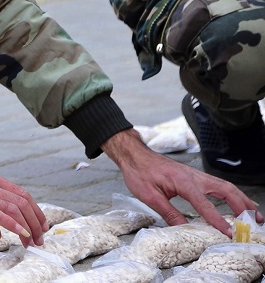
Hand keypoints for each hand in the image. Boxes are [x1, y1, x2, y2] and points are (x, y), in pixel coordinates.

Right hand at [0, 157, 47, 245]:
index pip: (20, 193)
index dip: (34, 210)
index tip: (40, 226)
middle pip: (22, 200)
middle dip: (36, 221)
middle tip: (41, 238)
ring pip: (15, 207)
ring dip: (28, 226)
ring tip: (32, 241)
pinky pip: (0, 213)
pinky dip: (14, 224)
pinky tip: (21, 234)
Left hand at [102, 128, 261, 236]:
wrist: (135, 155)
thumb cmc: (139, 172)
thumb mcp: (149, 196)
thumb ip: (168, 212)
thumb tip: (183, 229)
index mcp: (183, 181)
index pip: (205, 203)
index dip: (217, 219)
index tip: (228, 233)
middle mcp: (194, 176)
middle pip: (225, 190)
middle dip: (242, 206)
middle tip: (254, 221)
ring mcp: (196, 175)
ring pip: (225, 185)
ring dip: (241, 199)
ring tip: (254, 214)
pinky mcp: (195, 176)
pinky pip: (218, 184)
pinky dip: (232, 194)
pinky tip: (237, 202)